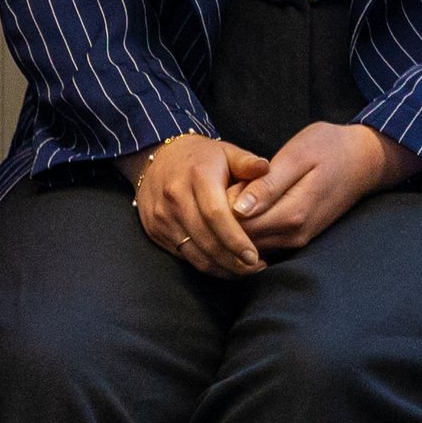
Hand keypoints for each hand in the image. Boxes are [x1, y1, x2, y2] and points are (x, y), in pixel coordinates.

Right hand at [126, 135, 269, 277]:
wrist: (156, 158)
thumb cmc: (201, 158)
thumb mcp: (227, 152)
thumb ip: (247, 162)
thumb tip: (266, 168)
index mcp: (198, 176)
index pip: (216, 214)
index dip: (236, 239)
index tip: (254, 256)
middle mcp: (176, 197)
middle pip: (205, 238)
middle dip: (231, 260)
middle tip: (256, 268)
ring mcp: (163, 216)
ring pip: (192, 252)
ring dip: (219, 267)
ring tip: (244, 271)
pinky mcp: (155, 230)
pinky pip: (182, 254)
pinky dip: (204, 264)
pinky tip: (224, 266)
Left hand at [231, 122, 419, 255]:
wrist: (367, 160)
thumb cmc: (330, 147)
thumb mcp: (298, 155)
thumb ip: (268, 184)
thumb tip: (238, 210)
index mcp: (292, 214)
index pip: (238, 226)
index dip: (219, 209)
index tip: (217, 183)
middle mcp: (294, 235)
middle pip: (242, 240)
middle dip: (223, 221)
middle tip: (218, 188)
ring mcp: (298, 240)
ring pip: (251, 244)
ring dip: (235, 226)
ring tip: (232, 193)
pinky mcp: (300, 238)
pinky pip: (264, 242)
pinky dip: (249, 229)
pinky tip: (248, 204)